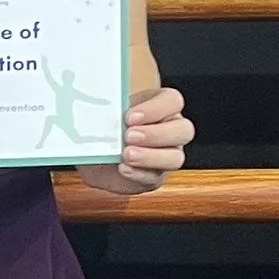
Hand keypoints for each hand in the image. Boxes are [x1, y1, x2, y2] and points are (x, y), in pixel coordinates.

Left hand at [70, 84, 194, 197]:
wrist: (95, 155)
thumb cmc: (106, 127)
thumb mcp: (105, 112)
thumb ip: (108, 106)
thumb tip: (95, 102)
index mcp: (161, 106)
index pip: (173, 101)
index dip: (154, 109)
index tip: (129, 117)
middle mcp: (170, 130)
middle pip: (183, 130)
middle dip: (156, 134)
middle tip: (129, 136)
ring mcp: (167, 155)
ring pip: (175, 157)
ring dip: (150, 157)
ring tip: (127, 155)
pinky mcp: (155, 177)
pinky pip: (155, 177)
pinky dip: (138, 174)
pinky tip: (123, 168)